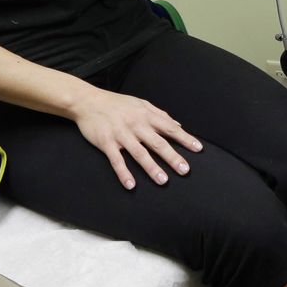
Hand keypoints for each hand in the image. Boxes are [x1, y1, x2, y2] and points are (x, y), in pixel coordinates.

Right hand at [73, 87, 203, 189]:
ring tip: (163, 181)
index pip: (169, 128)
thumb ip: (160, 115)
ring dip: (152, 167)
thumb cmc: (117, 103)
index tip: (198, 149)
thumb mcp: (141, 104)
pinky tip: (131, 185)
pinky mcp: (106, 142)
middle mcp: (136, 125)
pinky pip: (116, 160)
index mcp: (146, 115)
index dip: (184, 138)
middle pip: (157, 143)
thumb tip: (178, 125)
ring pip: (139, 153)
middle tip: (185, 170)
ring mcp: (121, 134)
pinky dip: (123, 172)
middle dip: (172, 156)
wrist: (88, 101)